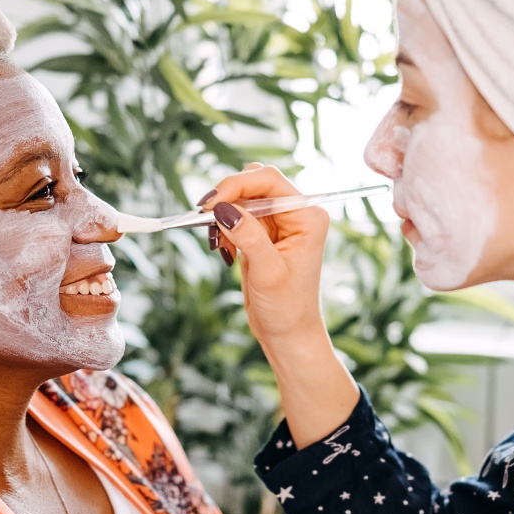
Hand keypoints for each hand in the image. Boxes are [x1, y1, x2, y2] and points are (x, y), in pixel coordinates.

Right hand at [202, 164, 329, 347]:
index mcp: (307, 217)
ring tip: (221, 245)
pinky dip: (224, 228)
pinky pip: (237, 215)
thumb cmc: (287, 308)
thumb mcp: (268, 272)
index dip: (236, 185)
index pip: (269, 181)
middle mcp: (296, 213)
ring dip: (223, 215)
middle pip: (254, 183)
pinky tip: (227, 251)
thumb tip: (222, 208)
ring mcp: (279, 222)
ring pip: (242, 198)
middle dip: (227, 198)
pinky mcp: (263, 233)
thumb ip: (248, 236)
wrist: (287, 332)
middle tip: (206, 220)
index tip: (210, 204)